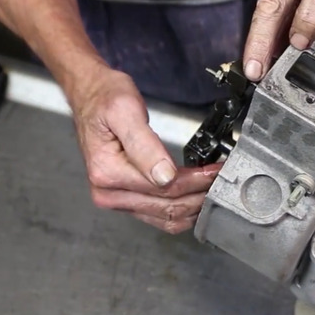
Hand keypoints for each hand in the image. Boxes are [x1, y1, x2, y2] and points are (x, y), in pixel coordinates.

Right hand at [70, 68, 221, 232]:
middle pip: (168, 208)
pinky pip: (160, 217)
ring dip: (194, 207)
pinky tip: (198, 196)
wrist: (91, 95)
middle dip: (200, 195)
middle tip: (223, 180)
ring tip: (214, 188)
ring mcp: (117, 199)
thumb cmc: (105, 98)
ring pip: (166, 218)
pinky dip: (183, 210)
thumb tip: (164, 176)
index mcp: (107, 172)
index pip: (165, 188)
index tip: (217, 171)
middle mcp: (109, 193)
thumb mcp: (124, 111)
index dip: (196, 181)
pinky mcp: (126, 200)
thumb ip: (144, 144)